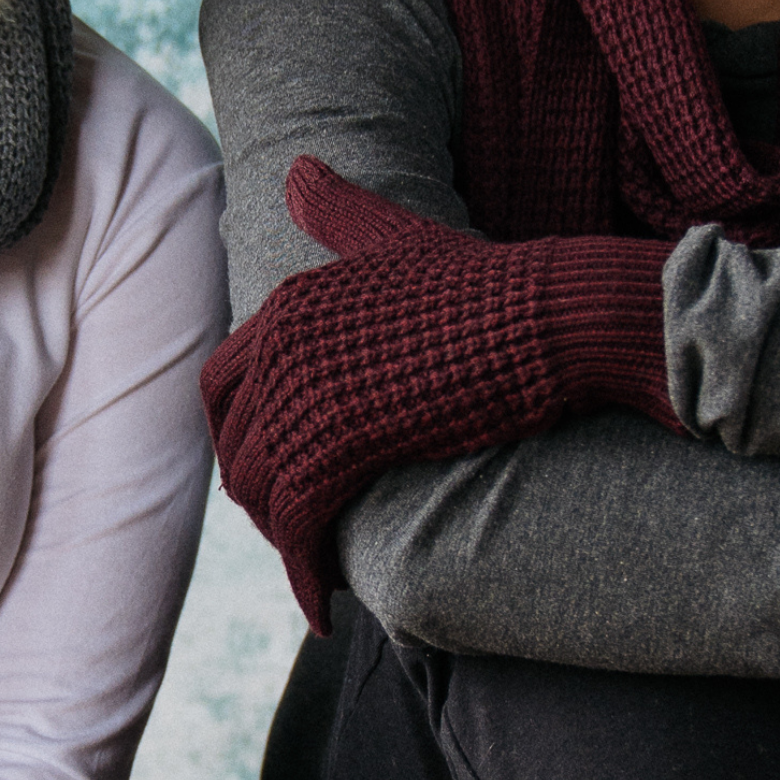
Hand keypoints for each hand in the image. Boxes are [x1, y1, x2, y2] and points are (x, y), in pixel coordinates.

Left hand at [202, 158, 680, 624]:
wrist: (556, 315)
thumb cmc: (495, 281)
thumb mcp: (402, 238)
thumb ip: (344, 212)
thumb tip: (297, 168)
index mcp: (289, 300)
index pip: (222, 385)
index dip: (245, 438)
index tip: (280, 473)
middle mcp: (281, 341)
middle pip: (237, 445)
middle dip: (262, 494)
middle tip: (301, 534)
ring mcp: (305, 392)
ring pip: (262, 492)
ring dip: (287, 542)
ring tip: (319, 573)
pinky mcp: (339, 444)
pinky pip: (298, 528)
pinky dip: (306, 578)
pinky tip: (325, 611)